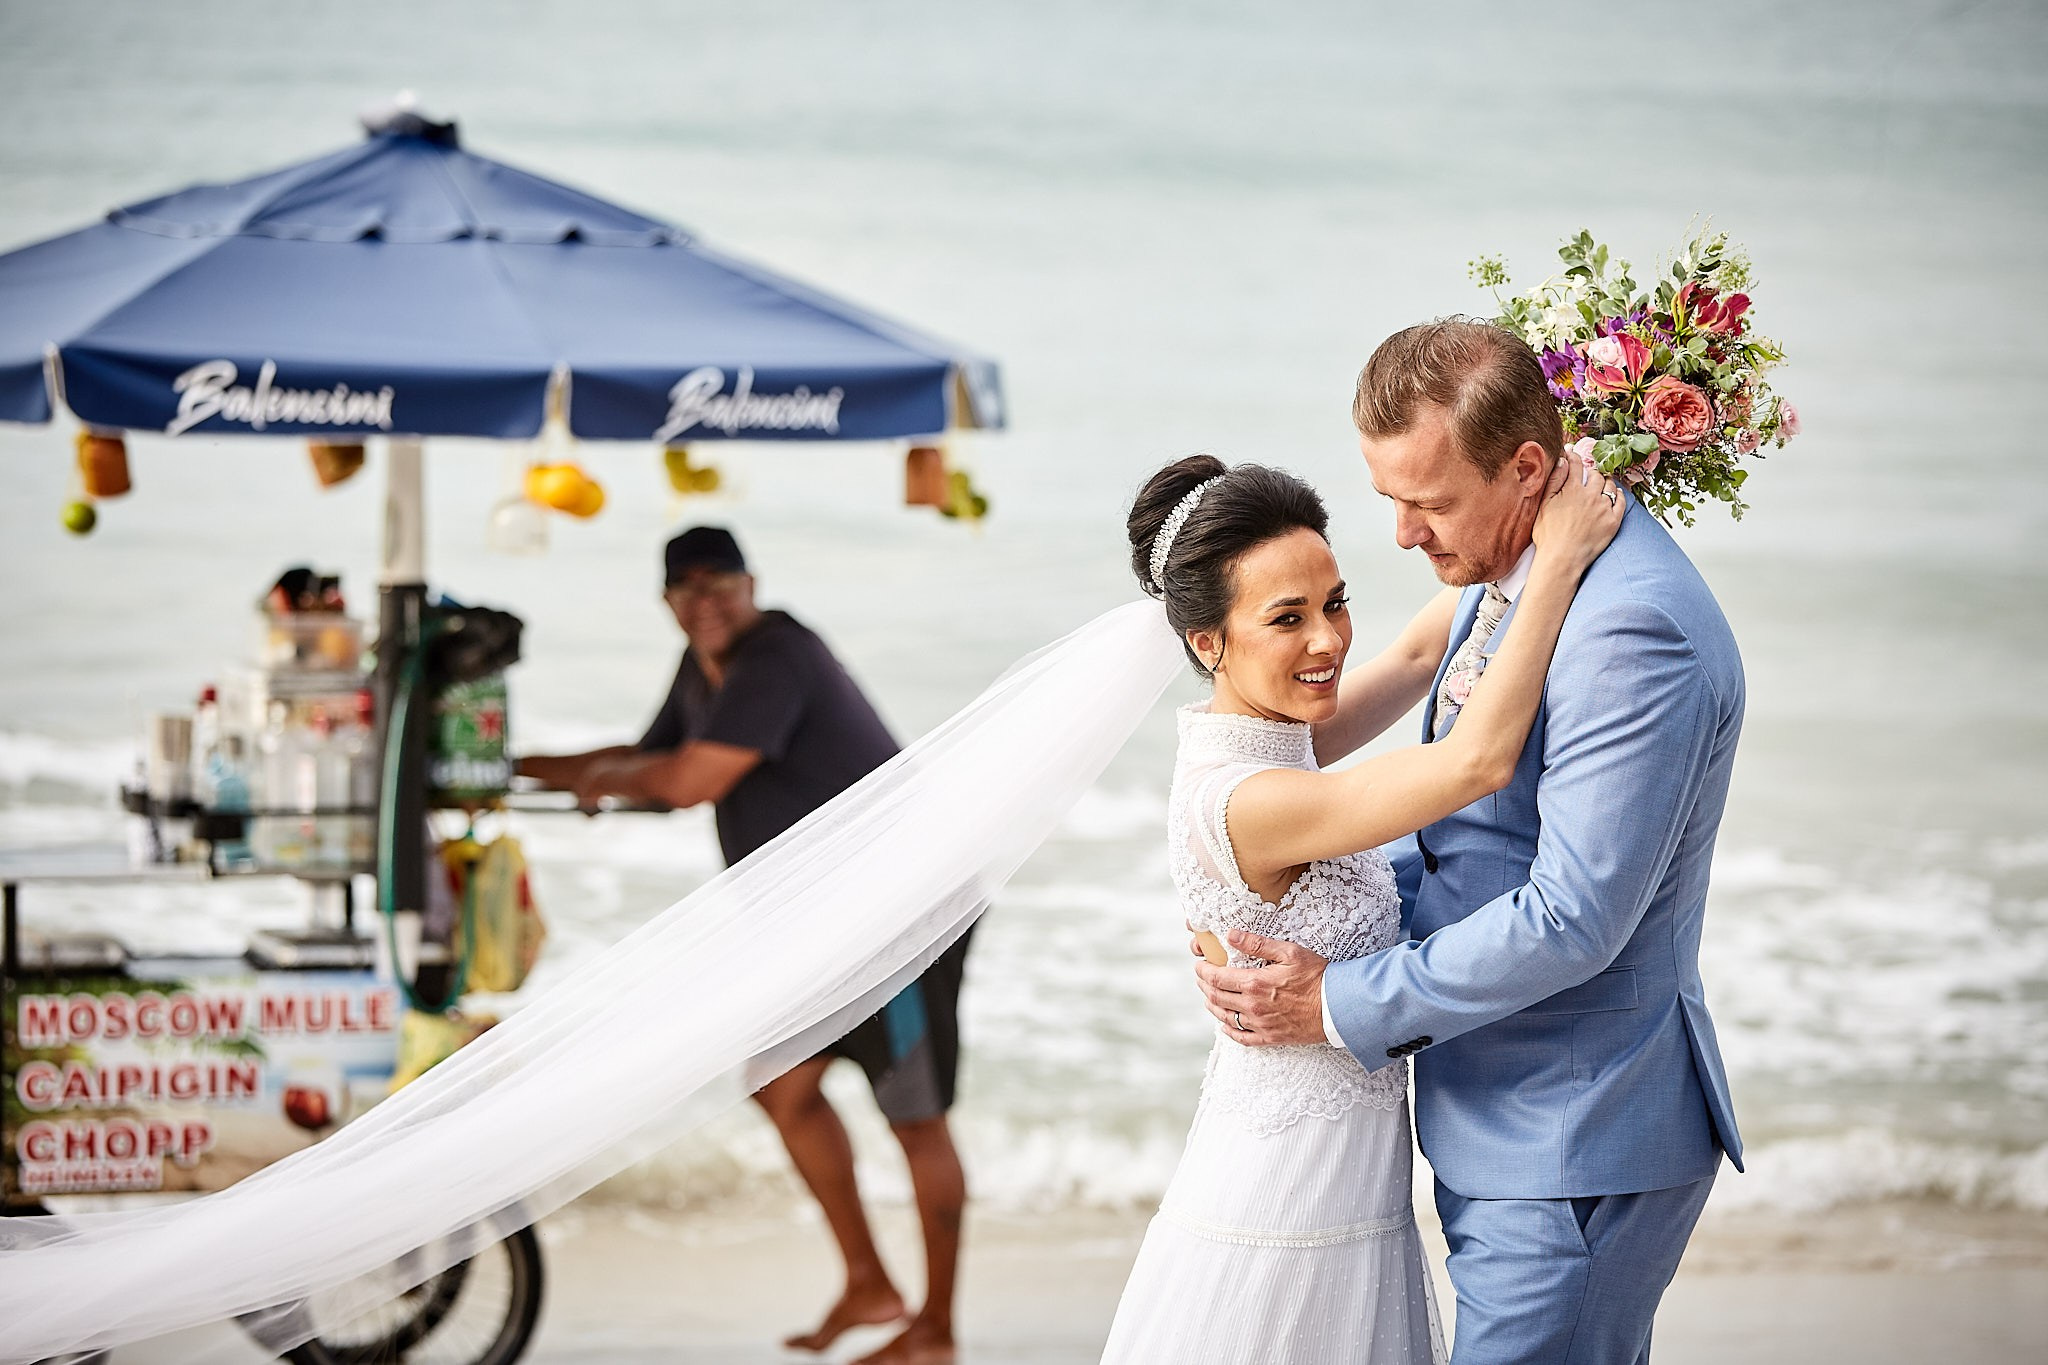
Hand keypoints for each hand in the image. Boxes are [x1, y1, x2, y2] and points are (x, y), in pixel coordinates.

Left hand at [1192, 929, 1329, 1046]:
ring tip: (1209, 997)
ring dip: (1212, 1006)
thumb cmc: (1317, 976)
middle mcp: (1253, 1006)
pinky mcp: (1271, 1038)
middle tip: (1202, 977)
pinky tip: (1225, 1026)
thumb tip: (1231, 935)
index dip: (1203, 970)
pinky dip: (1229, 1032)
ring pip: (1225, 1018)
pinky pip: (1242, 1038)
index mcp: (1254, 983)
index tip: (1200, 964)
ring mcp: (1260, 1025)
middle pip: (1216, 997)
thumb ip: (1257, 943)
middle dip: (1204, 986)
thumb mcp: (1289, 952)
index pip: (1216, 978)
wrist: (1338, 1006)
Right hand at [1531, 454, 1623, 573]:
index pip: (1575, 465)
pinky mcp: (1613, 521)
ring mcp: (1604, 508)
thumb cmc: (1549, 534)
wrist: (1562, 558)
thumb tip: (1562, 461)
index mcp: (1572, 489)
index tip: (1571, 452)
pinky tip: (1615, 494)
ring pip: (1609, 485)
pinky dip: (1618, 494)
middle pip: (1596, 474)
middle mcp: (1591, 495)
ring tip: (1602, 482)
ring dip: (1605, 481)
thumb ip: (1554, 481)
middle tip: (1589, 472)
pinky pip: (1620, 501)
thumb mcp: (1544, 505)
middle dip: (1591, 470)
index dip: (1573, 456)